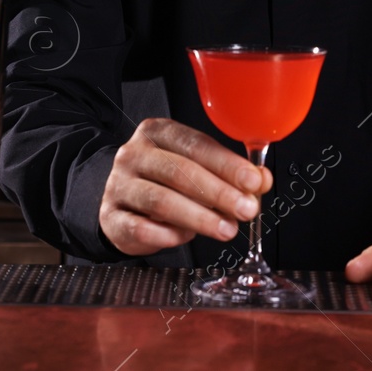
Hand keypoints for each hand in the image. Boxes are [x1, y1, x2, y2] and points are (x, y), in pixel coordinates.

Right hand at [98, 117, 272, 257]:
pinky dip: (167, 235)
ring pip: (161, 200)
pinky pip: (140, 227)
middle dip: (218, 192)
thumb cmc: (166, 181)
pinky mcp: (110, 217)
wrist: (121, 200)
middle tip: (246, 209)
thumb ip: (229, 174)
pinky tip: (185, 238)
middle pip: (179, 171)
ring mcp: (119, 185)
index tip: (254, 181)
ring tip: (227, 229)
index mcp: (158, 132)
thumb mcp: (197, 169)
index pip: (195, 145)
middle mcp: (134, 154)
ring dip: (199, 217)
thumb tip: (261, 181)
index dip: (227, 164)